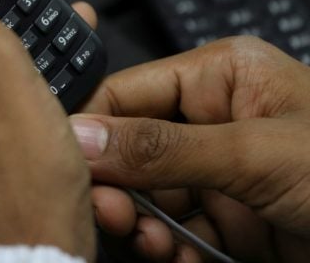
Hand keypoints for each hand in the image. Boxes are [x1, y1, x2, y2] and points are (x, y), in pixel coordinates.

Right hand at [72, 36, 309, 261]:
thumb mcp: (255, 154)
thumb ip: (163, 148)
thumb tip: (82, 137)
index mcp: (219, 78)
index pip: (126, 94)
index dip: (90, 131)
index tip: (66, 167)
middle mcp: (215, 122)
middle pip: (130, 152)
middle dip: (116, 187)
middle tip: (110, 213)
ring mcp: (223, 175)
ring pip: (150, 200)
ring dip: (141, 226)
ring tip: (147, 242)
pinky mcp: (235, 223)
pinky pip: (180, 236)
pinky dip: (170, 252)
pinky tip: (176, 258)